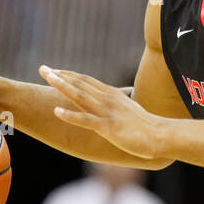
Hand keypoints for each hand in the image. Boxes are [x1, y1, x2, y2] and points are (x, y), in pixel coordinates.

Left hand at [40, 65, 163, 159]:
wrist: (160, 134)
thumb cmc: (145, 126)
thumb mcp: (128, 109)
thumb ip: (116, 104)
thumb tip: (110, 103)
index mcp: (111, 94)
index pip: (86, 80)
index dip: (69, 74)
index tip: (54, 70)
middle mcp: (108, 99)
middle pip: (80, 83)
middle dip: (59, 75)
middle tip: (42, 68)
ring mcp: (107, 112)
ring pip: (80, 96)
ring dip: (62, 86)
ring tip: (47, 78)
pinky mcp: (108, 127)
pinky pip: (86, 119)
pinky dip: (70, 115)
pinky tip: (56, 111)